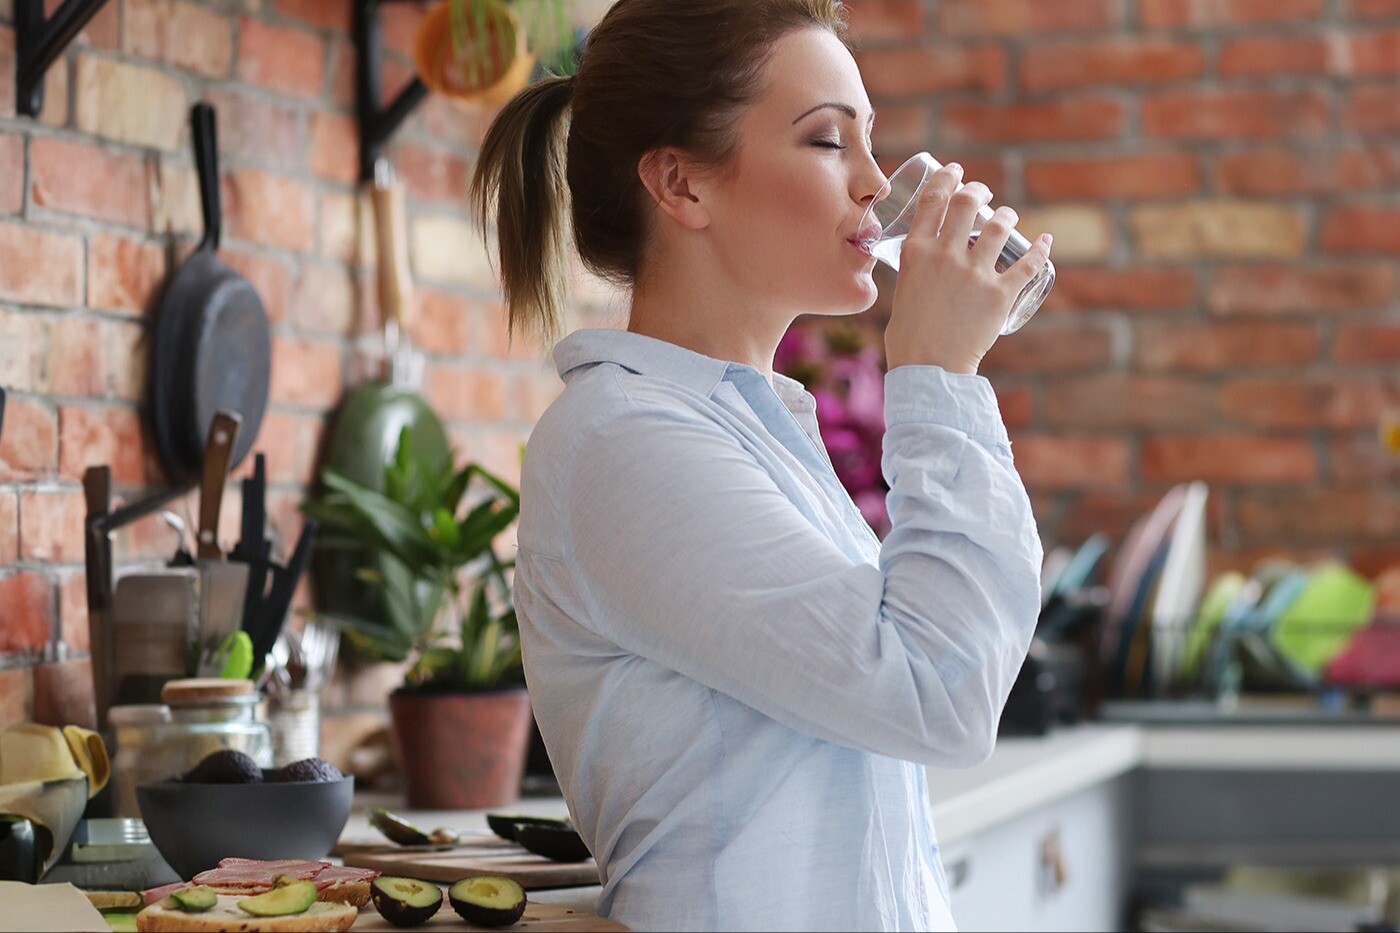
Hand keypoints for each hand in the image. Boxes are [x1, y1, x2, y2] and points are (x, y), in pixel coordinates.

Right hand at [883, 163, 1052, 374]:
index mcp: (916, 253)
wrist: (929, 368)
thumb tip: (929, 266)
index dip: (945, 179)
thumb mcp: (903, 292)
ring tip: (1007, 218)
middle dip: (977, 190)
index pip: (932, 201)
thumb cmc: (909, 337)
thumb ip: (917, 272)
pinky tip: (1045, 242)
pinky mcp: (1000, 295)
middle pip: (967, 204)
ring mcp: (975, 274)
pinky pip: (1027, 264)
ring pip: (999, 227)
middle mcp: (945, 256)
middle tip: (982, 192)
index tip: (954, 171)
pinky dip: (1040, 251)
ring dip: (1006, 216)